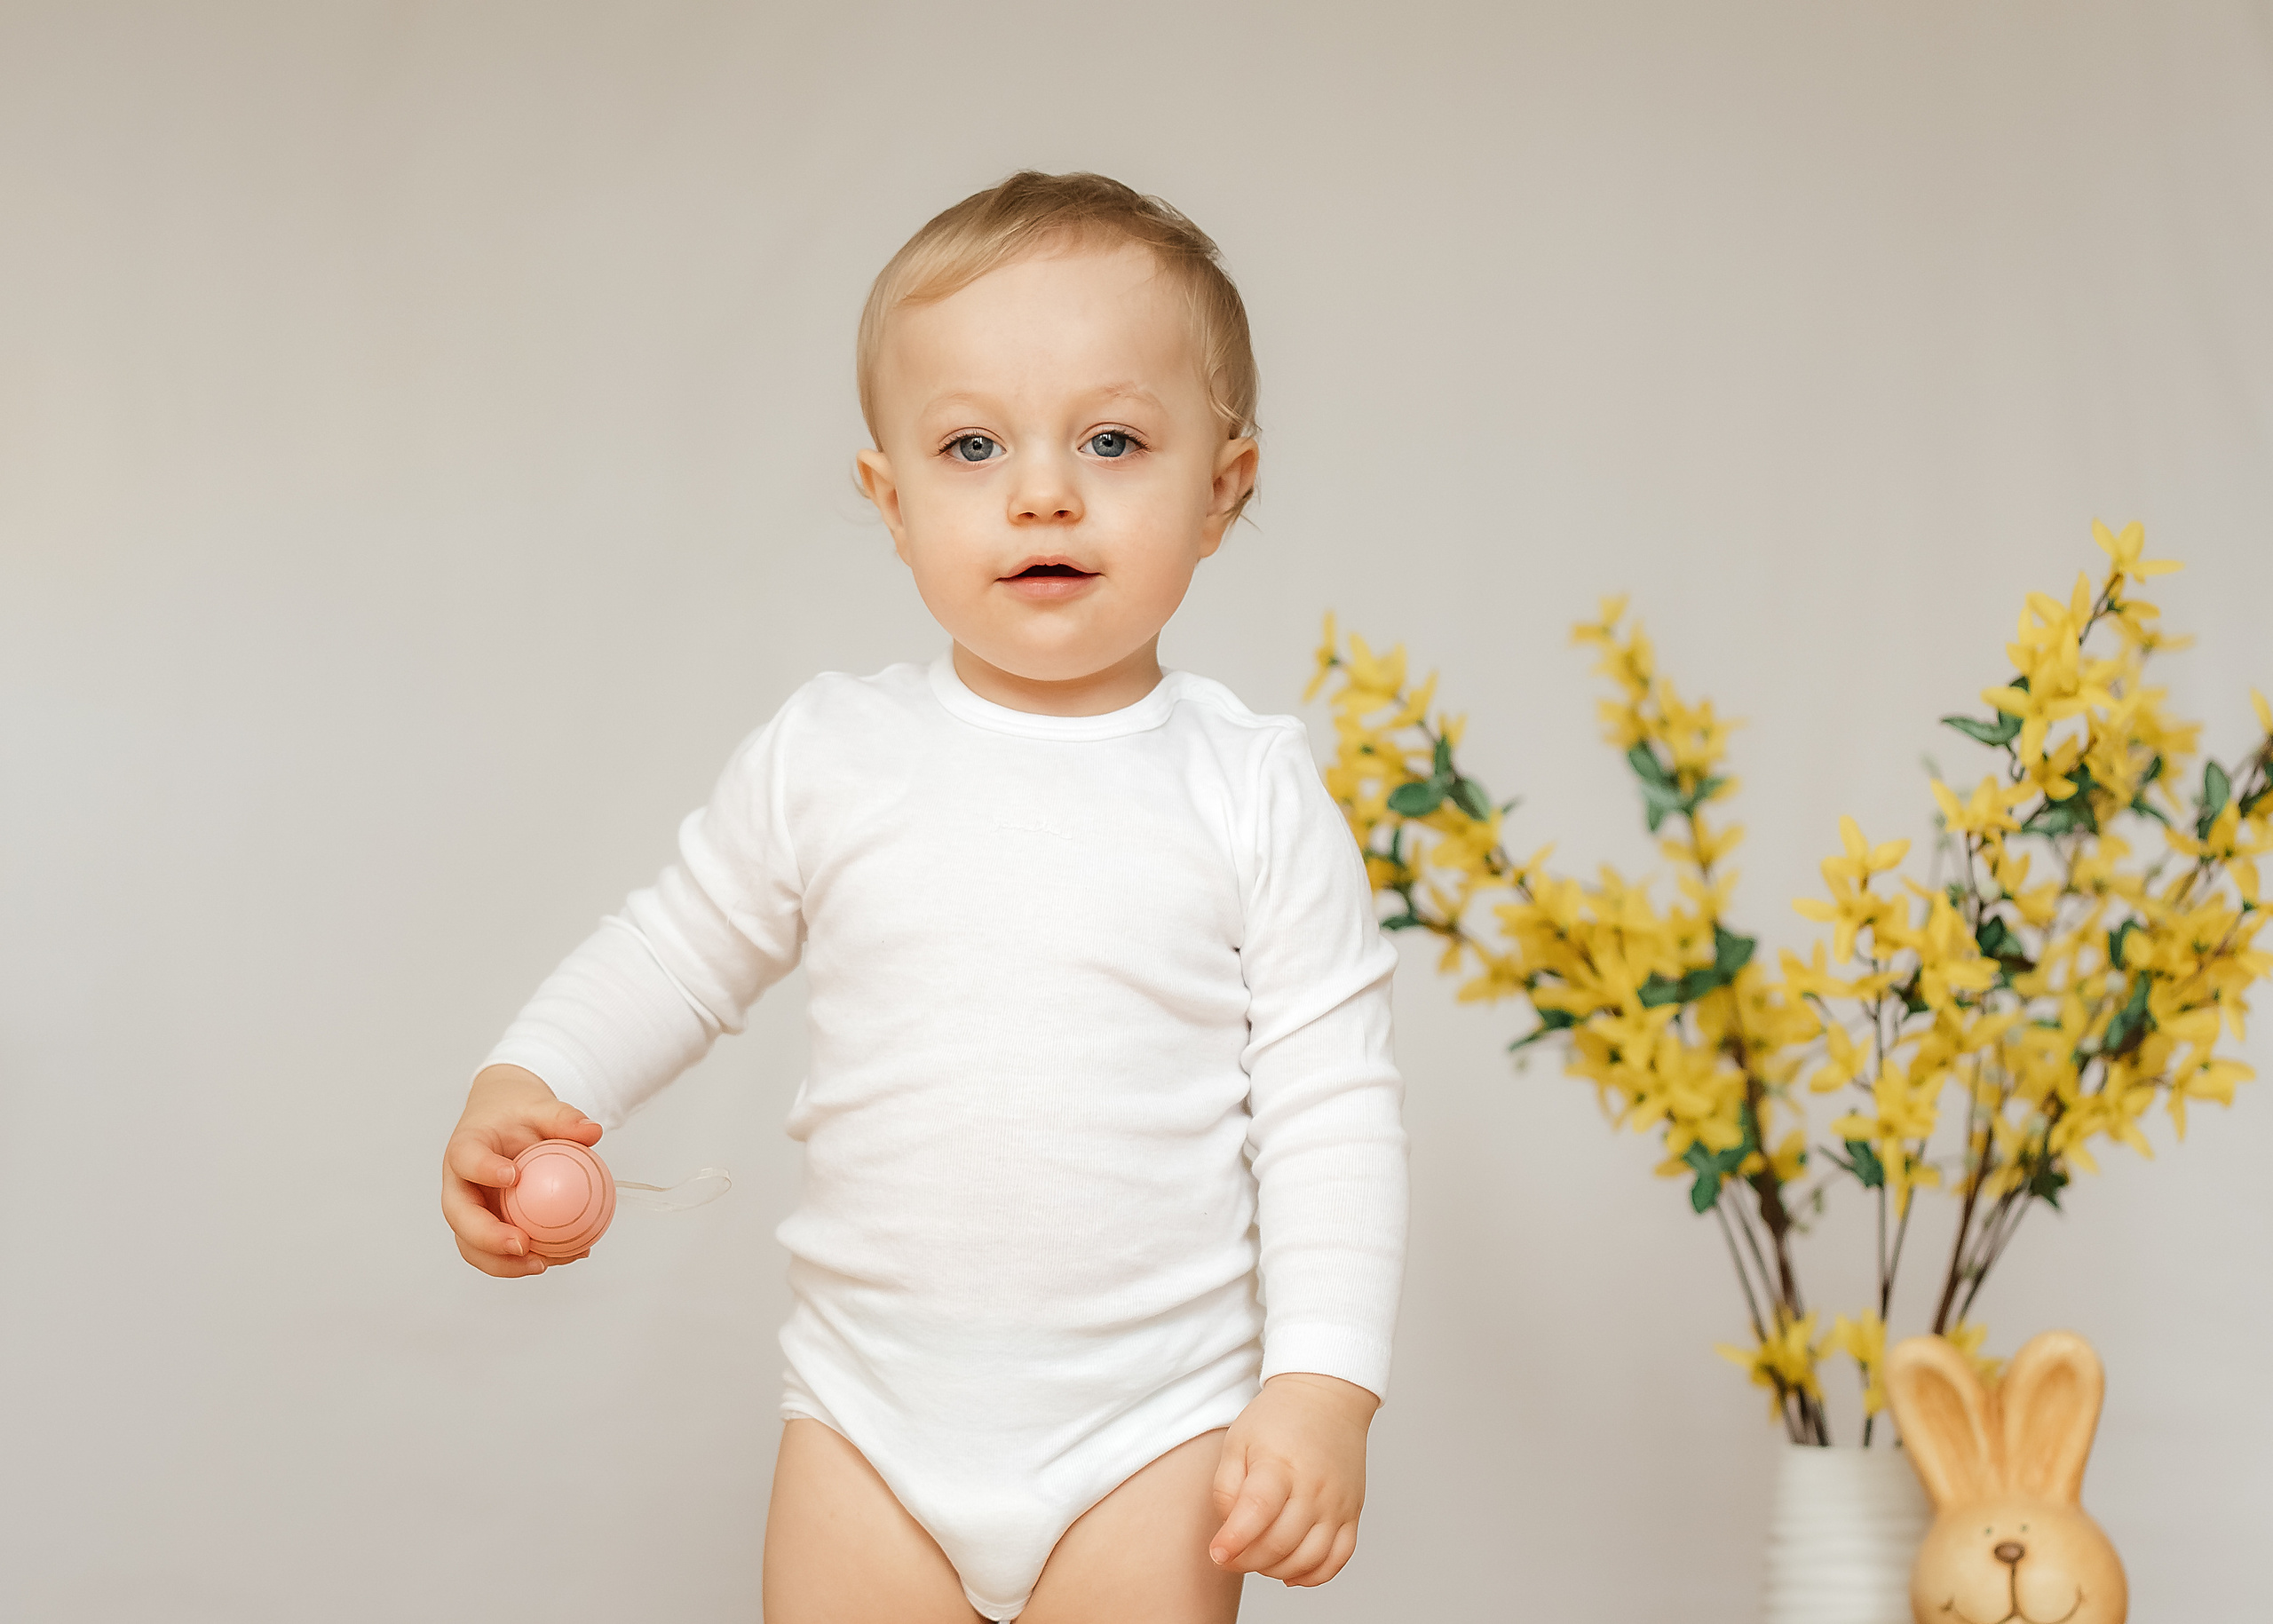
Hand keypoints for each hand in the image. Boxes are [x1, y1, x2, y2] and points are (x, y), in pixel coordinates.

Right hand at [440, 1063, 602, 1276]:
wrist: (505, 1124)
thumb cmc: (519, 1114)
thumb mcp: (541, 1106)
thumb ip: (564, 1117)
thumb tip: (594, 1132)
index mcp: (464, 1148)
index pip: (466, 1159)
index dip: (483, 1169)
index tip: (512, 1175)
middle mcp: (459, 1185)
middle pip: (460, 1217)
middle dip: (486, 1237)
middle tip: (522, 1243)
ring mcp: (470, 1211)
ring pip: (473, 1246)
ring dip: (504, 1263)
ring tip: (543, 1264)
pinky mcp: (487, 1228)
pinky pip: (500, 1252)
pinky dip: (527, 1260)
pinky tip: (566, 1256)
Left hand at [1207, 1371, 1377, 1586]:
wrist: (1326, 1397)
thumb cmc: (1277, 1419)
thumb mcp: (1238, 1441)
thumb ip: (1226, 1487)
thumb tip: (1230, 1531)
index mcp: (1280, 1465)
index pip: (1258, 1513)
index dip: (1235, 1541)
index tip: (1217, 1553)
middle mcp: (1314, 1488)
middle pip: (1280, 1544)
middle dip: (1247, 1561)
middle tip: (1230, 1556)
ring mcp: (1337, 1504)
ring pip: (1308, 1559)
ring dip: (1276, 1570)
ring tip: (1257, 1558)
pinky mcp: (1353, 1513)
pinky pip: (1337, 1559)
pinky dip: (1313, 1575)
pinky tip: (1290, 1571)